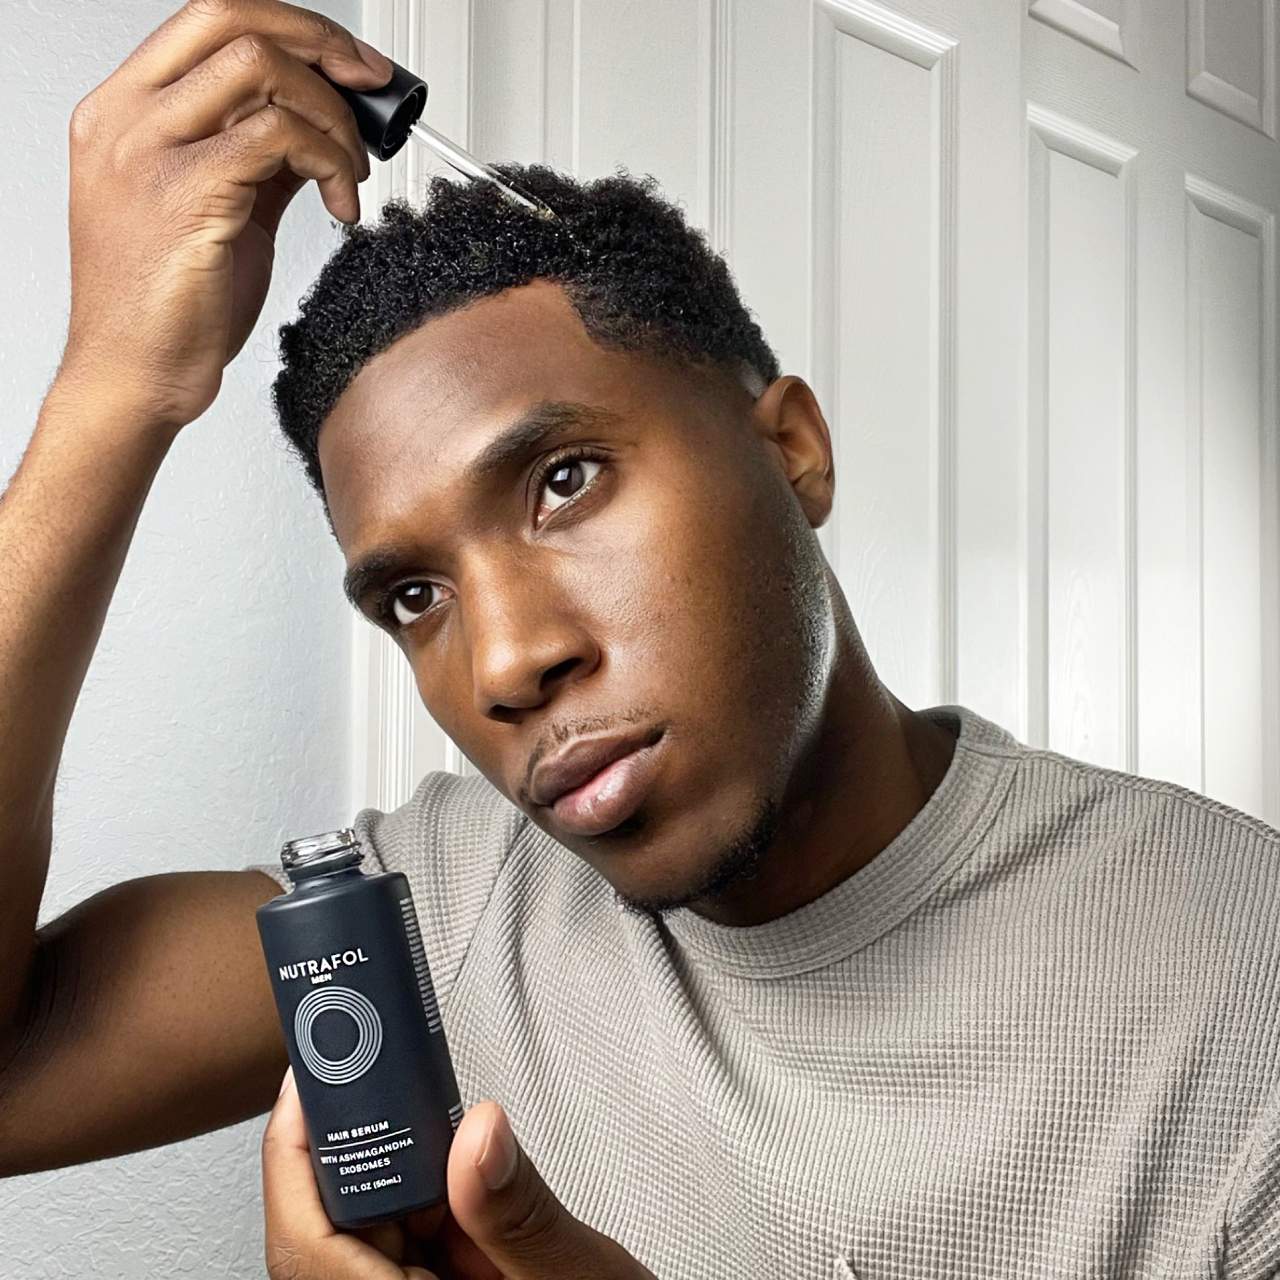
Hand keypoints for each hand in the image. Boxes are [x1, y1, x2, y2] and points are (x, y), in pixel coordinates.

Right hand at [58, 0, 393, 430]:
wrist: (135, 375)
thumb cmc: (166, 305)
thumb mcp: (212, 208)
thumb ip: (253, 156)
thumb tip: (313, 124)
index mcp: (123, 111)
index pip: (209, 18)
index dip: (291, 26)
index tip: (346, 61)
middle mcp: (126, 119)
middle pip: (232, 18)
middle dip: (321, 44)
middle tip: (369, 87)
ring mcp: (148, 152)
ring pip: (261, 69)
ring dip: (331, 116)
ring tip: (349, 172)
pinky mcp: (186, 194)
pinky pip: (279, 138)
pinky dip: (329, 162)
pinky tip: (341, 205)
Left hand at [262, 1066, 658, 1279]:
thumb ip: (519, 1214)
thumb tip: (479, 1128)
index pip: (306, 1246)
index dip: (294, 1157)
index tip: (310, 1079)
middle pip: (328, 1226)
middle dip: (355, 1143)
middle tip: (372, 1060)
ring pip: (366, 1227)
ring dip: (395, 1163)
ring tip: (413, 1095)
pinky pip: (407, 1236)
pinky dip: (425, 1188)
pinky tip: (449, 1153)